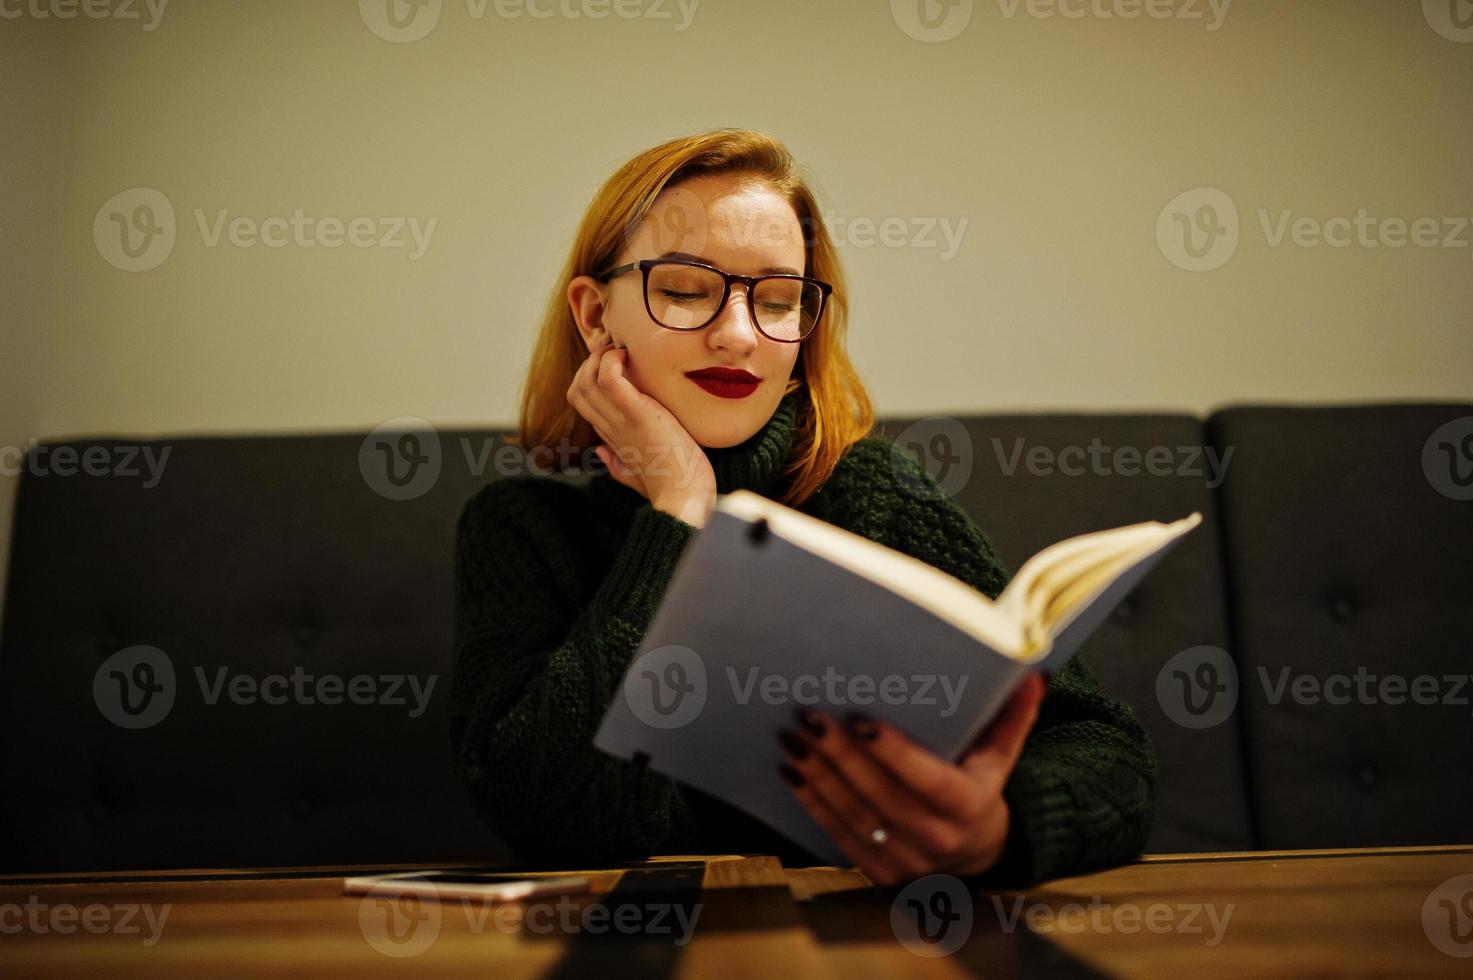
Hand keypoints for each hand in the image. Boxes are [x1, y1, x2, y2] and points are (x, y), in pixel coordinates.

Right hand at [566, 338, 716, 526]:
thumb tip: (602, 452)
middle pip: (578, 387)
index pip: (583, 401)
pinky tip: (629, 357)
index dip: (592, 376)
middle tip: (618, 353)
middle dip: (592, 362)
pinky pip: (608, 380)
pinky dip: (611, 362)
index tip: (616, 365)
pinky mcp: (637, 414)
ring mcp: (621, 421)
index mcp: (611, 438)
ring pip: (585, 381)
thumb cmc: (670, 487)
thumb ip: (617, 464)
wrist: (683, 499)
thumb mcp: (637, 475)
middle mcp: (610, 428)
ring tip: (622, 352)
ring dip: (600, 358)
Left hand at [776, 672, 1045, 886]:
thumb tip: (1034, 673)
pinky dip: (812, 804)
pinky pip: (839, 837)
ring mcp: (907, 861)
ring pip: (854, 816)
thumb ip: (1012, 717)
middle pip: (880, 795)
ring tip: (791, 739)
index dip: (892, 752)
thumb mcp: (1000, 756)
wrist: (977, 853)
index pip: (926, 779)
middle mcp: (937, 840)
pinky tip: (791, 772)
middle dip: (840, 755)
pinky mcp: (880, 874)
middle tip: (808, 717)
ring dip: (818, 776)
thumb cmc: (981, 788)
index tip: (859, 720)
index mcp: (968, 806)